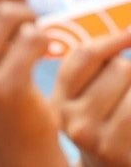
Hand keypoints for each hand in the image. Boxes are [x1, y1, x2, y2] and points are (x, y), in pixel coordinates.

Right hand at [52, 31, 130, 166]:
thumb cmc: (111, 133)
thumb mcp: (92, 101)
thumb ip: (100, 68)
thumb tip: (129, 32)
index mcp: (58, 100)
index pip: (85, 54)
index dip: (115, 39)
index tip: (130, 34)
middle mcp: (68, 117)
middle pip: (118, 67)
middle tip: (127, 93)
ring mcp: (91, 135)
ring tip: (129, 105)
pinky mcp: (116, 150)